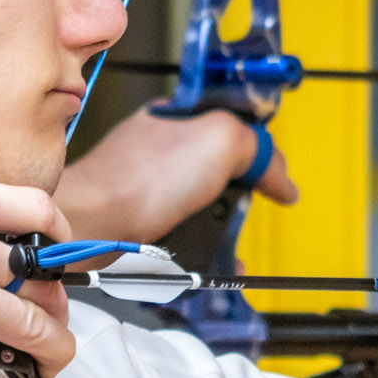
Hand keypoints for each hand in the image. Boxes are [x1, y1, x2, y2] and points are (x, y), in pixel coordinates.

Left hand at [59, 105, 296, 244]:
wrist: (95, 227)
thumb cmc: (139, 180)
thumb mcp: (220, 141)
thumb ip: (257, 147)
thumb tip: (282, 177)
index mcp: (175, 117)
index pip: (229, 121)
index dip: (255, 144)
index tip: (272, 168)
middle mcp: (160, 150)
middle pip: (220, 167)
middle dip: (243, 191)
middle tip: (252, 204)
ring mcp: (150, 187)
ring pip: (203, 204)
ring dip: (225, 226)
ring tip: (235, 241)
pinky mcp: (143, 222)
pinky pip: (184, 234)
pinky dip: (204, 249)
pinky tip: (214, 260)